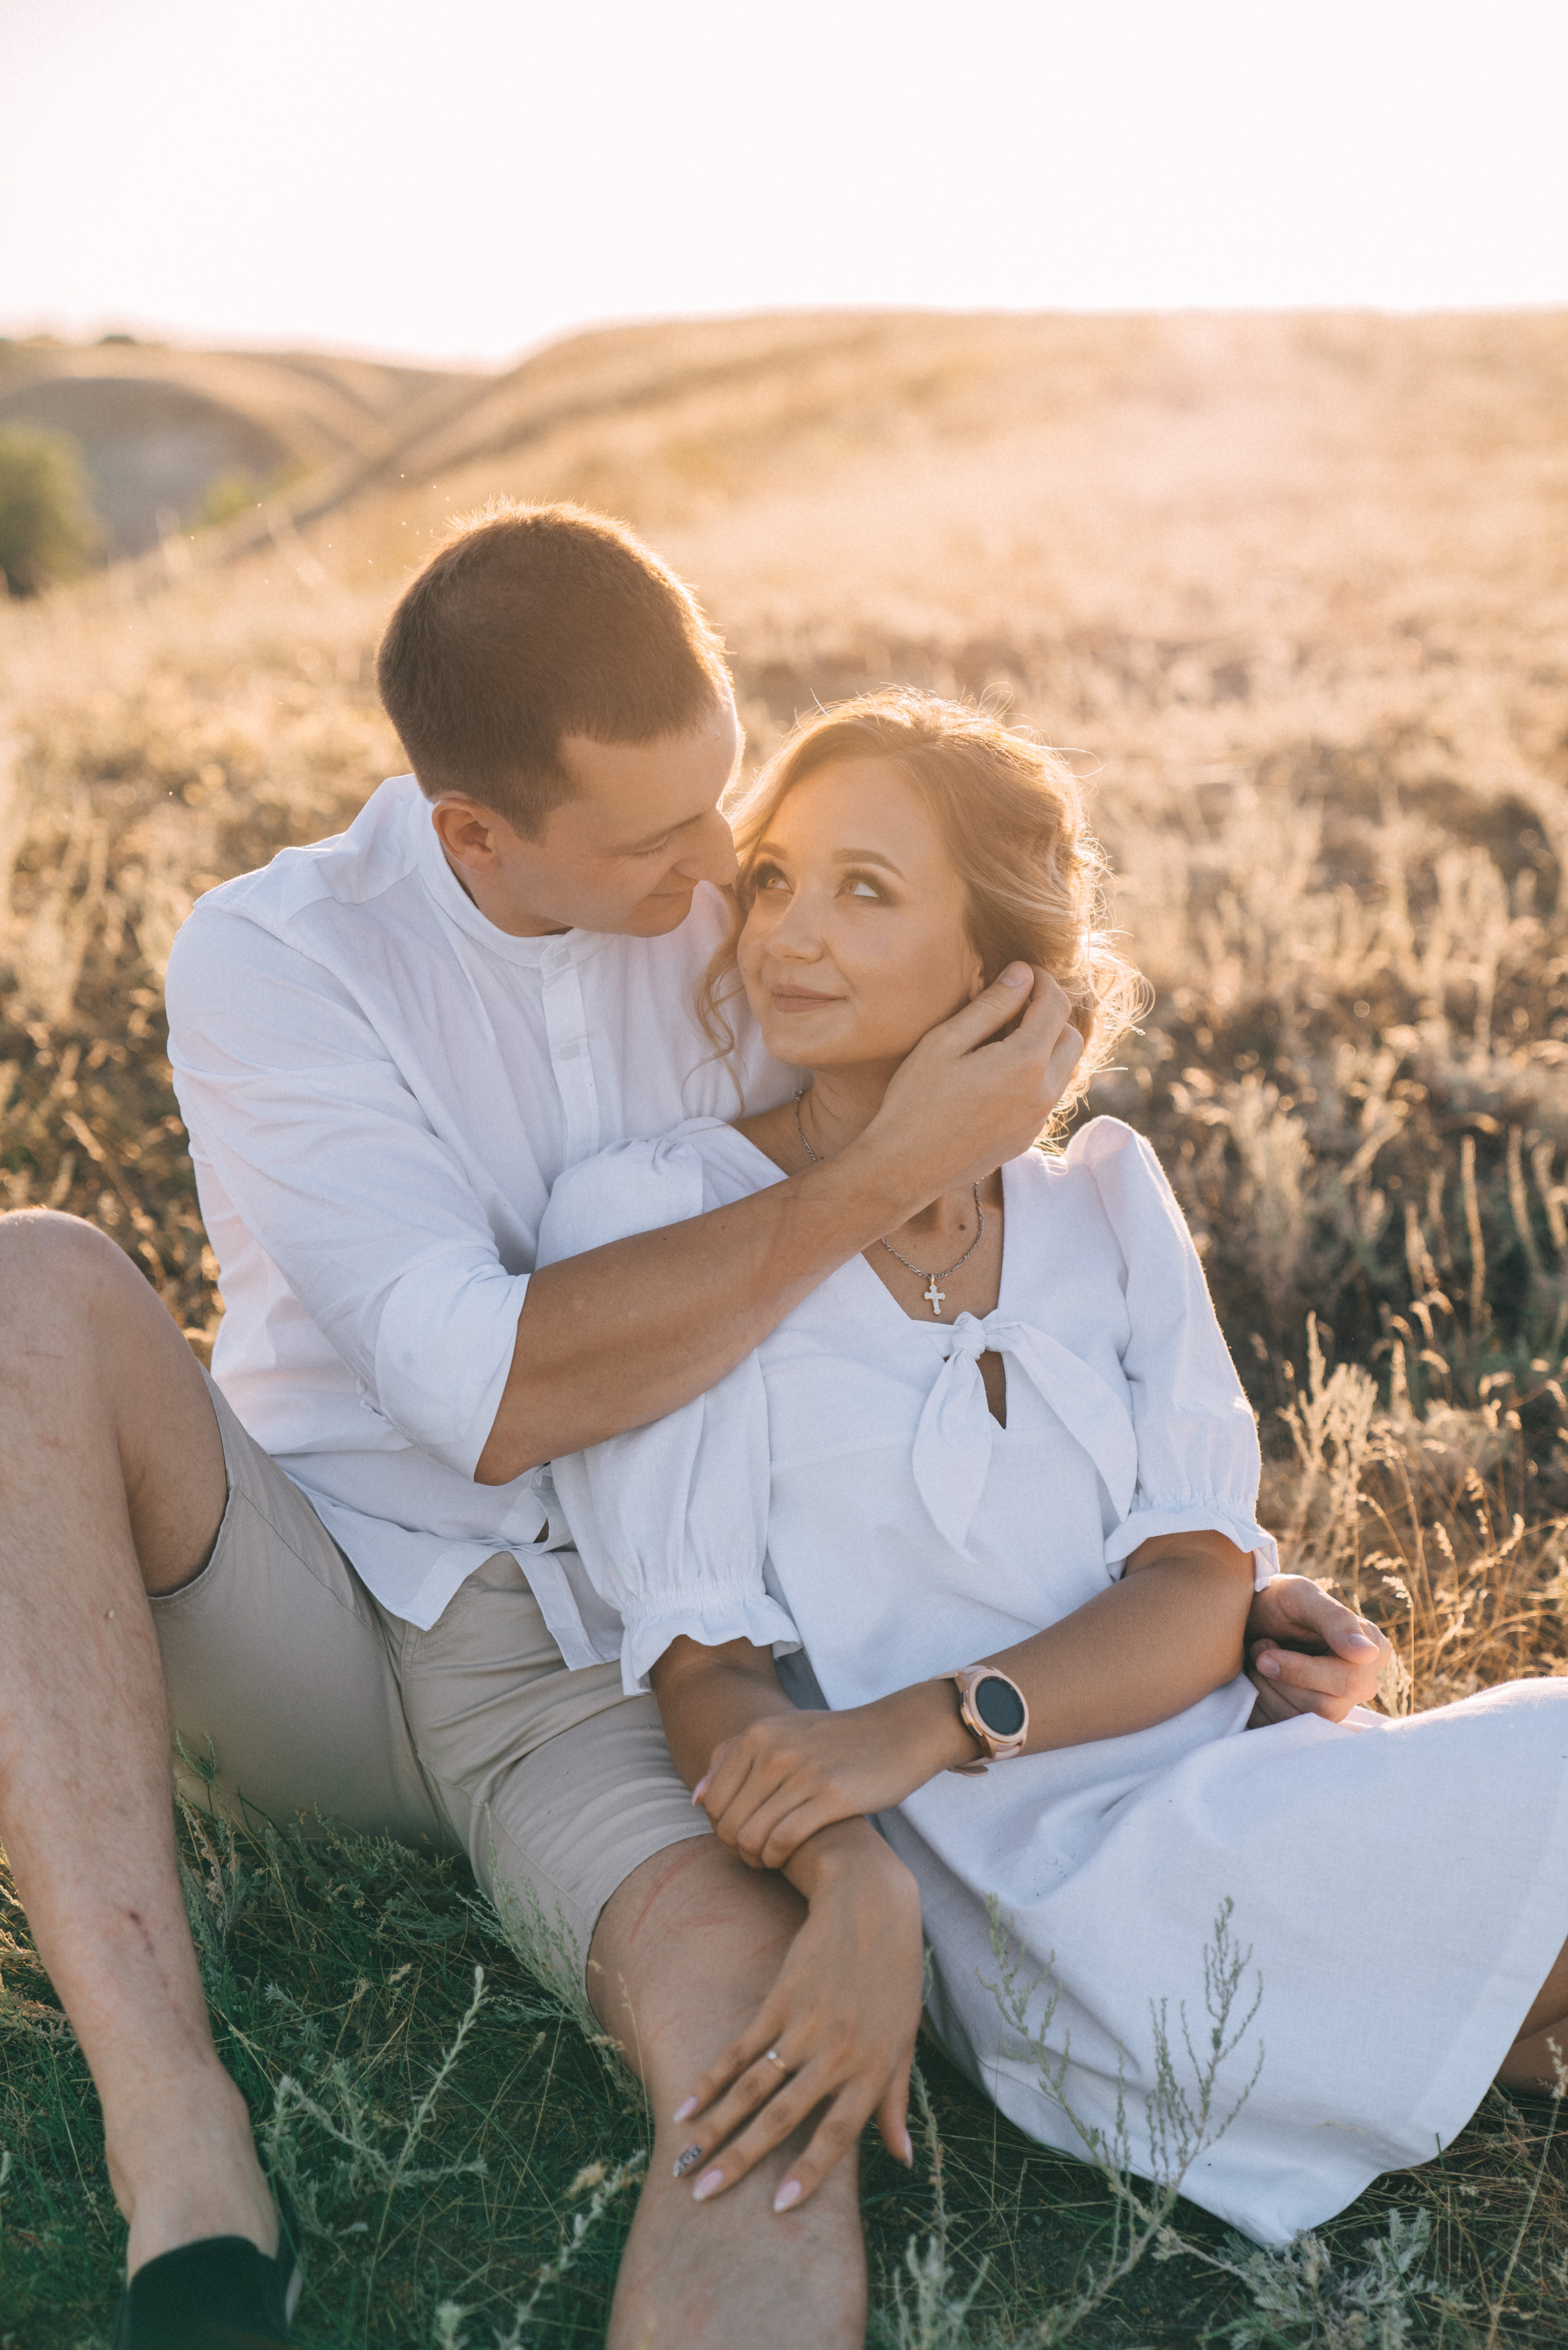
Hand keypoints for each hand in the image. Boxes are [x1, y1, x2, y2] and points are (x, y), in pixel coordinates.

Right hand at [669, 1824, 923, 2212]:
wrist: (872, 1907)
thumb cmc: (895, 1980)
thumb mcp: (903, 2042)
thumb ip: (894, 2102)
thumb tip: (903, 2159)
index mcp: (872, 2070)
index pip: (837, 2135)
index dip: (808, 2172)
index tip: (778, 2208)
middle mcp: (837, 2053)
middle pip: (782, 2118)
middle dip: (740, 2159)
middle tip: (703, 2194)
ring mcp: (805, 2025)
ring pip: (752, 2087)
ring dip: (715, 2127)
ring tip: (685, 2161)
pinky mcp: (779, 1999)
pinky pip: (740, 2048)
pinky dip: (712, 2078)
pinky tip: (688, 2104)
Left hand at [695, 1689, 964, 1869]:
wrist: (898, 1733)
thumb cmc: (834, 1741)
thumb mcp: (782, 1733)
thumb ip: (734, 1758)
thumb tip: (696, 1798)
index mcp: (757, 1734)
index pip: (711, 1799)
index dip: (718, 1827)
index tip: (738, 1836)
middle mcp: (774, 1749)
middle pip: (727, 1822)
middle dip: (733, 1849)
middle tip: (751, 1856)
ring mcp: (803, 1772)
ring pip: (751, 1836)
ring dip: (754, 1859)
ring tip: (767, 1860)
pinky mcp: (831, 1796)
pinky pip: (783, 1840)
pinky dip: (777, 1858)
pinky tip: (784, 1858)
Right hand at [873, 965, 1083, 1197]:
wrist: (905, 1167)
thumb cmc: (916, 1101)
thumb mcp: (945, 1042)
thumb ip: (990, 1005)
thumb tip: (1022, 974)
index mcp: (1025, 1062)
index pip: (1056, 1005)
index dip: (1042, 981)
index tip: (1020, 973)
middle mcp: (1043, 1092)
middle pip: (1071, 1036)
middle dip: (1050, 1013)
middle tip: (1013, 1004)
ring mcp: (1038, 1119)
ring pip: (1064, 1068)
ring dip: (1045, 1045)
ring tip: (1004, 1037)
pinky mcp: (1027, 1138)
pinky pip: (1047, 1096)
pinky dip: (1036, 1075)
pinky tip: (998, 1074)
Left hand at [1245, 1573, 1389, 1725]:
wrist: (1248, 1618)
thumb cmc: (1278, 1602)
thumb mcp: (1300, 1596)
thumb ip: (1335, 1619)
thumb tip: (1368, 1654)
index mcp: (1373, 1651)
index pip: (1349, 1681)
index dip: (1302, 1670)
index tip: (1265, 1648)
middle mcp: (1362, 1685)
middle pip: (1326, 1707)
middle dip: (1281, 1678)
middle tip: (1259, 1650)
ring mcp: (1338, 1707)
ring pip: (1302, 1720)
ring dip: (1266, 1688)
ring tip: (1258, 1659)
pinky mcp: (1309, 1721)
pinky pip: (1283, 1729)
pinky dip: (1259, 1704)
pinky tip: (1256, 1680)